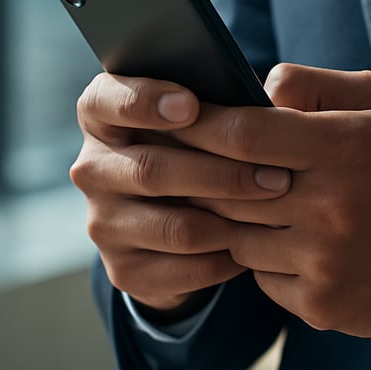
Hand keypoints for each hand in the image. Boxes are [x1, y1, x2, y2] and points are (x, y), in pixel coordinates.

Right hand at [70, 73, 290, 315]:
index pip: (104, 101)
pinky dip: (227, 258)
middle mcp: (93, 169)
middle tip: (278, 175)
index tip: (191, 105)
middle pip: (151, 170)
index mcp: (103, 117)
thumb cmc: (198, 146)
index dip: (145, 101)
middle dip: (222, 173)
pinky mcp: (124, 270)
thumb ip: (219, 100)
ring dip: (232, 219)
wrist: (177, 221)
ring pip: (175, 227)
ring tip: (277, 209)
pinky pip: (184, 269)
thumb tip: (267, 99)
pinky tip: (256, 244)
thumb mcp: (199, 116)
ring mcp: (103, 223)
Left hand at [176, 64, 370, 335]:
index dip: (199, 124)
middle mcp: (332, 207)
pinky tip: (283, 242)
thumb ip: (315, 85)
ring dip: (231, 218)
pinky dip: (260, 258)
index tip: (173, 118)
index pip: (245, 133)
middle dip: (197, 174)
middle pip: (227, 189)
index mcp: (344, 147)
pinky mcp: (321, 304)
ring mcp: (325, 262)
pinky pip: (259, 276)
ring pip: (236, 236)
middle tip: (177, 161)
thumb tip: (256, 88)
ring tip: (240, 201)